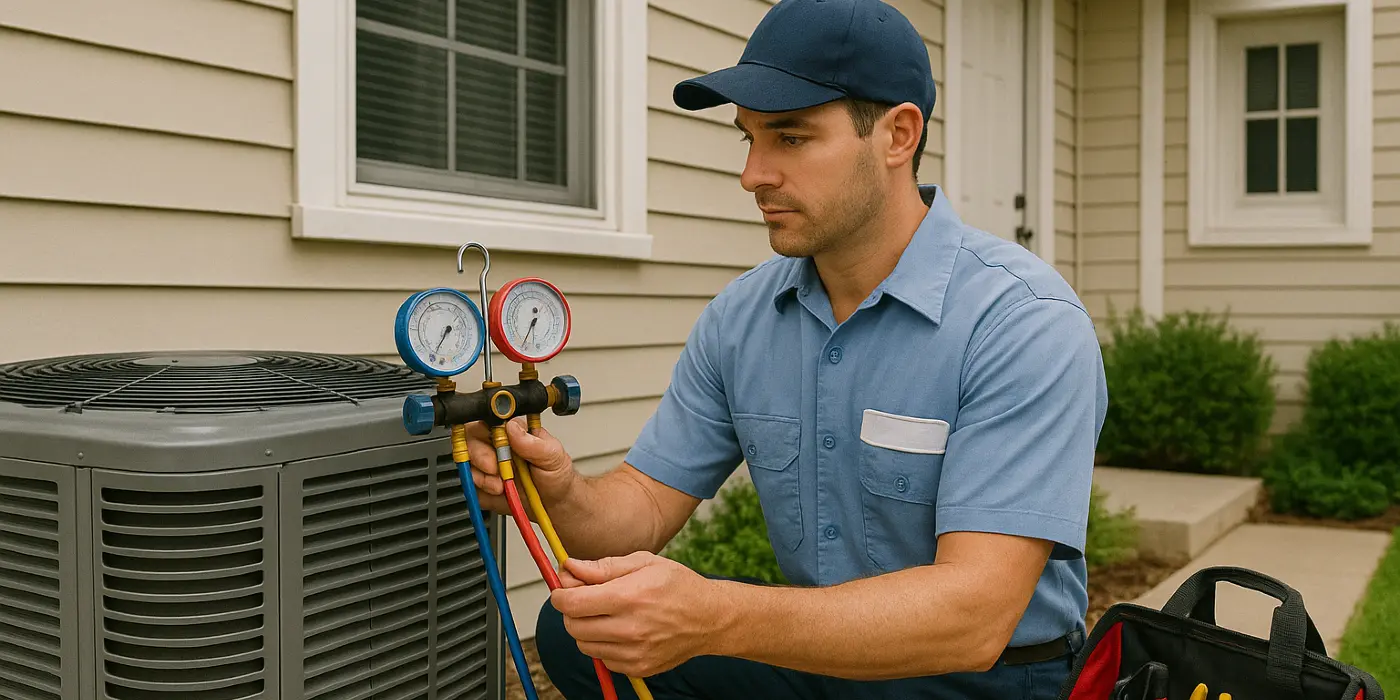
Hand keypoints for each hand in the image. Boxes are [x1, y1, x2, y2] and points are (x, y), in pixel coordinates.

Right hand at [462, 417, 576, 514]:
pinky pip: (470, 485)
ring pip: (466, 463)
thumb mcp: (553, 456)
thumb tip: (513, 426)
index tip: (497, 445)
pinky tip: (498, 491)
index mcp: (511, 432)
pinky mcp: (481, 485)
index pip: (487, 420)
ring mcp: (487, 465)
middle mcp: (496, 445)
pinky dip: (481, 490)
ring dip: (482, 476)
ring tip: (501, 484)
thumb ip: (534, 442)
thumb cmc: (555, 475)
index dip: (486, 430)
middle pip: (469, 439)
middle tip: (496, 469)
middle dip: (480, 455)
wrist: (554, 504)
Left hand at [550, 551, 724, 676]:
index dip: (560, 595)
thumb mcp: (644, 562)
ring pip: (584, 644)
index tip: (562, 590)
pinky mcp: (638, 668)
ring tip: (606, 614)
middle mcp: (630, 628)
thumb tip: (570, 568)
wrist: (710, 619)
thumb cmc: (678, 586)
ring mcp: (634, 652)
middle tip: (585, 599)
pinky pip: (602, 658)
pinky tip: (620, 630)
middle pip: (573, 625)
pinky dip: (603, 645)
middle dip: (572, 611)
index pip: (572, 603)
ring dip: (586, 628)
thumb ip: (603, 566)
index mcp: (629, 596)